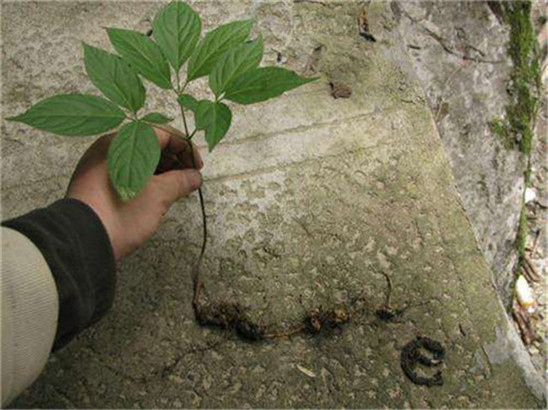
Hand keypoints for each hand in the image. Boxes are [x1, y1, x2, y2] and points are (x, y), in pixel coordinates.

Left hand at [67, 127, 202, 260]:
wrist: (83, 241)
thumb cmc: (116, 215)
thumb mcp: (158, 196)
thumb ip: (180, 181)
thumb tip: (194, 177)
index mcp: (122, 141)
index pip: (163, 134)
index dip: (185, 149)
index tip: (197, 167)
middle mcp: (109, 148)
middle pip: (150, 144)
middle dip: (174, 161)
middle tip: (188, 178)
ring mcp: (100, 165)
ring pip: (139, 159)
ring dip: (162, 171)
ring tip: (175, 189)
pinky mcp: (97, 182)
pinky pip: (127, 172)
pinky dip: (146, 179)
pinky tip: (157, 194)